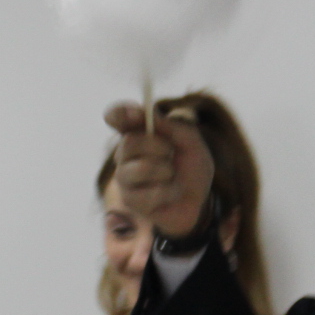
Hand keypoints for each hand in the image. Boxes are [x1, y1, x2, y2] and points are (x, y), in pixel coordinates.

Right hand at [105, 102, 213, 238]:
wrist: (199, 201)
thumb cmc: (191, 168)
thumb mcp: (191, 143)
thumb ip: (172, 126)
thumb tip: (148, 113)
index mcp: (138, 133)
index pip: (116, 117)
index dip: (121, 113)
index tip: (137, 114)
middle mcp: (125, 154)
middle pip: (128, 142)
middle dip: (158, 146)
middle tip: (170, 153)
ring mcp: (125, 178)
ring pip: (140, 169)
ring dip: (166, 172)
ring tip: (172, 176)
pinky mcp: (131, 201)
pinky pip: (149, 194)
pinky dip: (169, 192)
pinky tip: (171, 194)